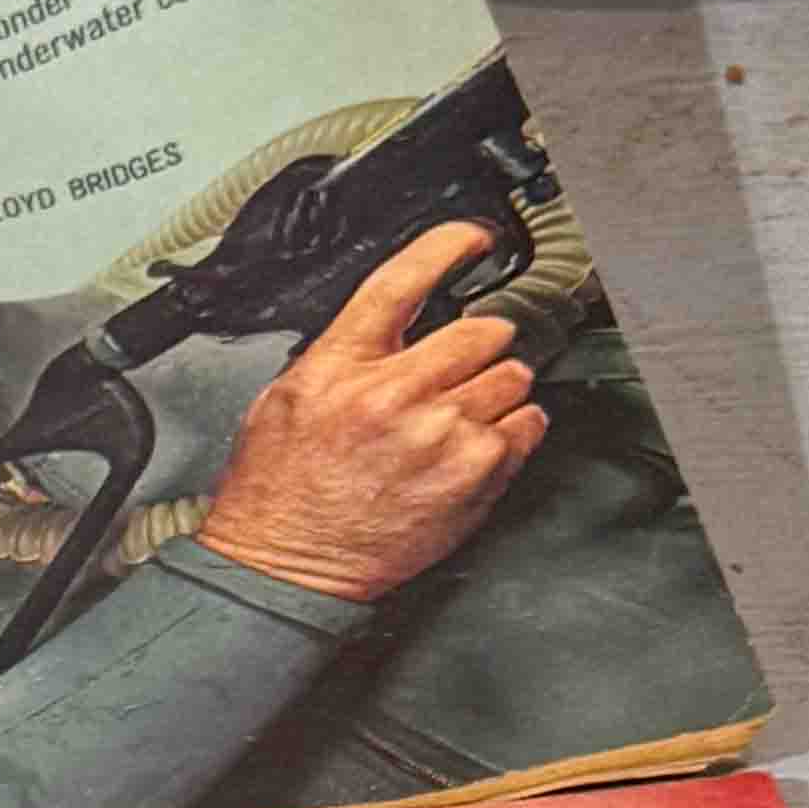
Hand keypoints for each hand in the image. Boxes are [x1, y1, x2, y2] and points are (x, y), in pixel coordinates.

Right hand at [192, 224, 546, 607]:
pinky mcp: (476, 472)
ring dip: (496, 389)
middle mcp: (393, 393)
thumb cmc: (281, 492)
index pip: (404, 279)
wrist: (288, 568)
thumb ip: (345, 354)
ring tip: (460, 417)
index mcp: (340, 364)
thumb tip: (396, 326)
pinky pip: (527, 424)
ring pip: (512, 375)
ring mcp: (441, 433)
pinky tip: (473, 447)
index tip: (474, 239)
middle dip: (477, 345)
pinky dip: (512, 430)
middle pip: (481, 329)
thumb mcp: (288, 398)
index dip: (449, 245)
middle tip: (457, 371)